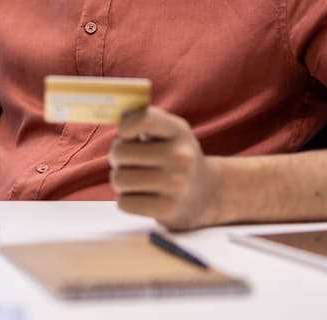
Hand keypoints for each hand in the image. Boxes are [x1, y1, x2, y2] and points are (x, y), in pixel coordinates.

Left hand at [109, 106, 221, 229]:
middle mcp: (180, 156)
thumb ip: (143, 120)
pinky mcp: (168, 210)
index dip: (125, 126)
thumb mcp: (170, 131)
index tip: (126, 135)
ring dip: (121, 181)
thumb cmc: (176, 156)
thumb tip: (119, 118)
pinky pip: (124, 203)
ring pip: (119, 179)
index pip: (144, 119)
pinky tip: (142, 197)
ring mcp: (176, 184)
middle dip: (117, 158)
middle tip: (129, 162)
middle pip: (120, 153)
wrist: (208, 193)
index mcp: (178, 131)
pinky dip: (127, 201)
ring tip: (136, 180)